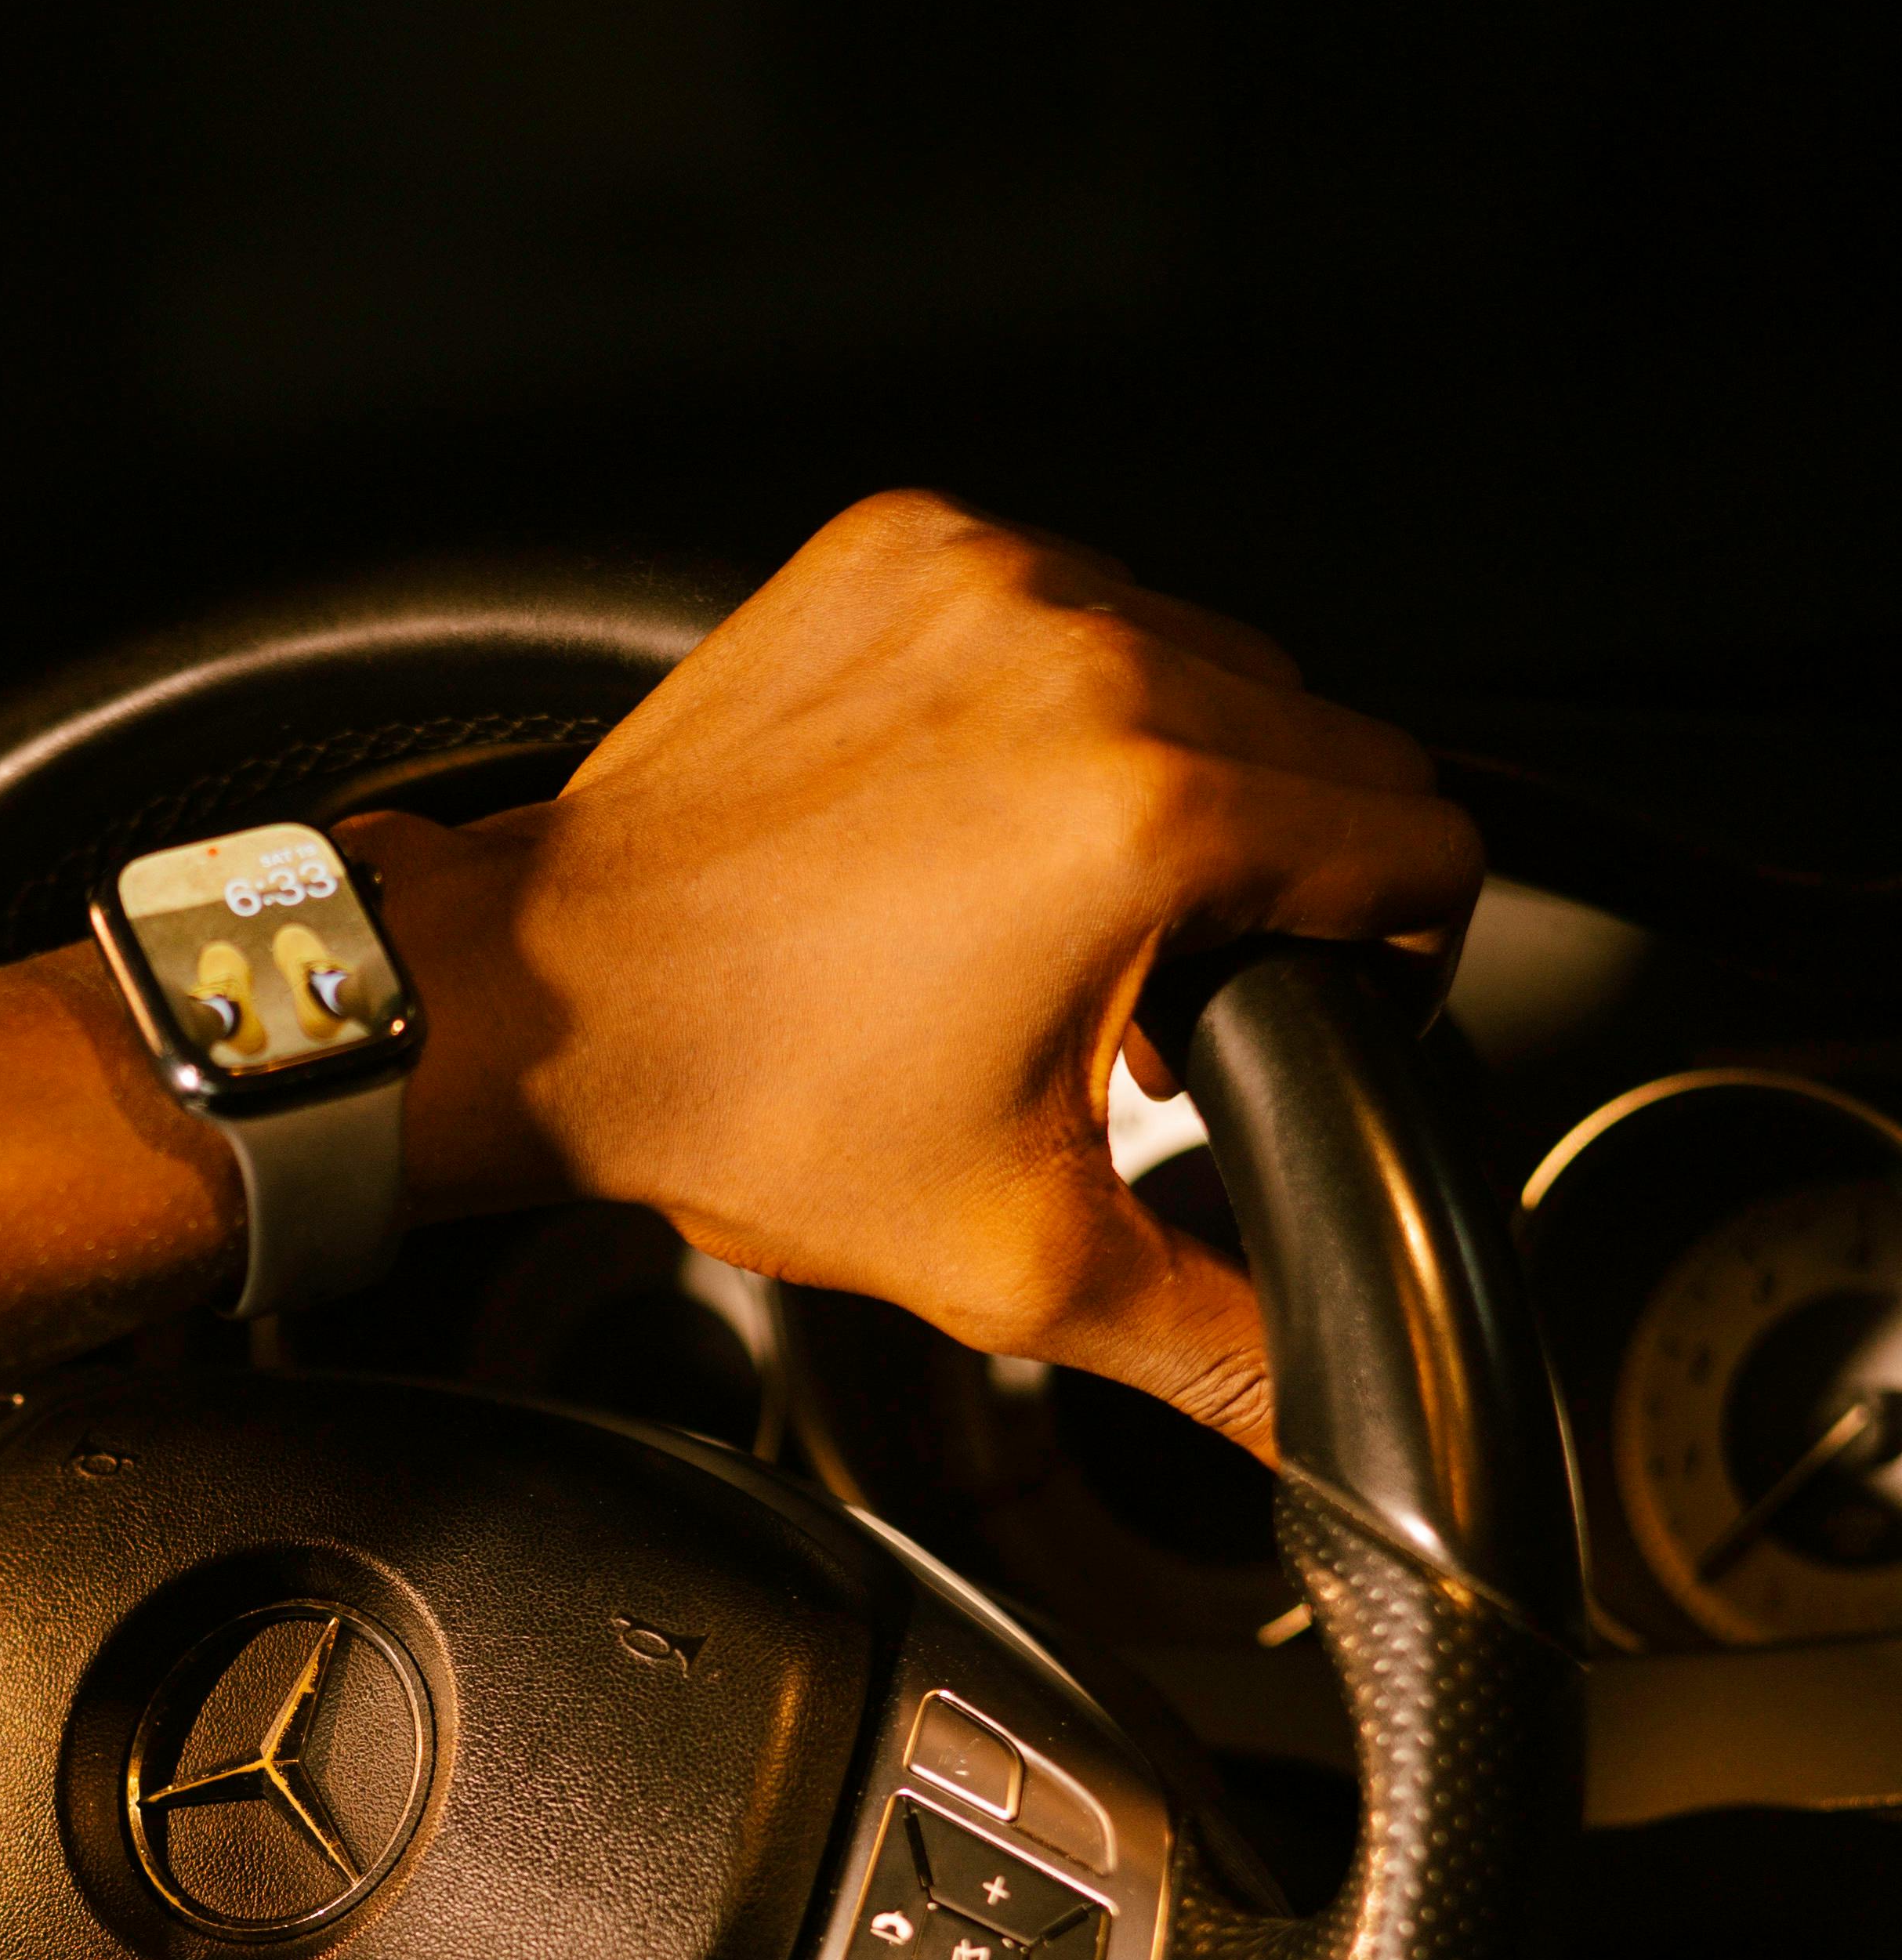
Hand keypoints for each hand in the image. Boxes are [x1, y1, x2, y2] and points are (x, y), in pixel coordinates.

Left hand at [364, 489, 1482, 1454]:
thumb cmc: (739, 1096)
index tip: (1331, 997)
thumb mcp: (1015, 1254)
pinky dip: (1061, 690)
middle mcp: (1087, 662)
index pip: (1421, 835)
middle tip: (1185, 978)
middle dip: (1292, 863)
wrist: (539, 1002)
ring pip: (1212, 649)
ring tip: (1082, 898)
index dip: (1405, 945)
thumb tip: (1319, 1409)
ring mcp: (993, 583)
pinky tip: (984, 802)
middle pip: (1333, 734)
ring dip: (1188, 764)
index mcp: (1148, 817)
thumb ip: (1212, 1339)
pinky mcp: (910, 550)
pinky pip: (1075, 595)